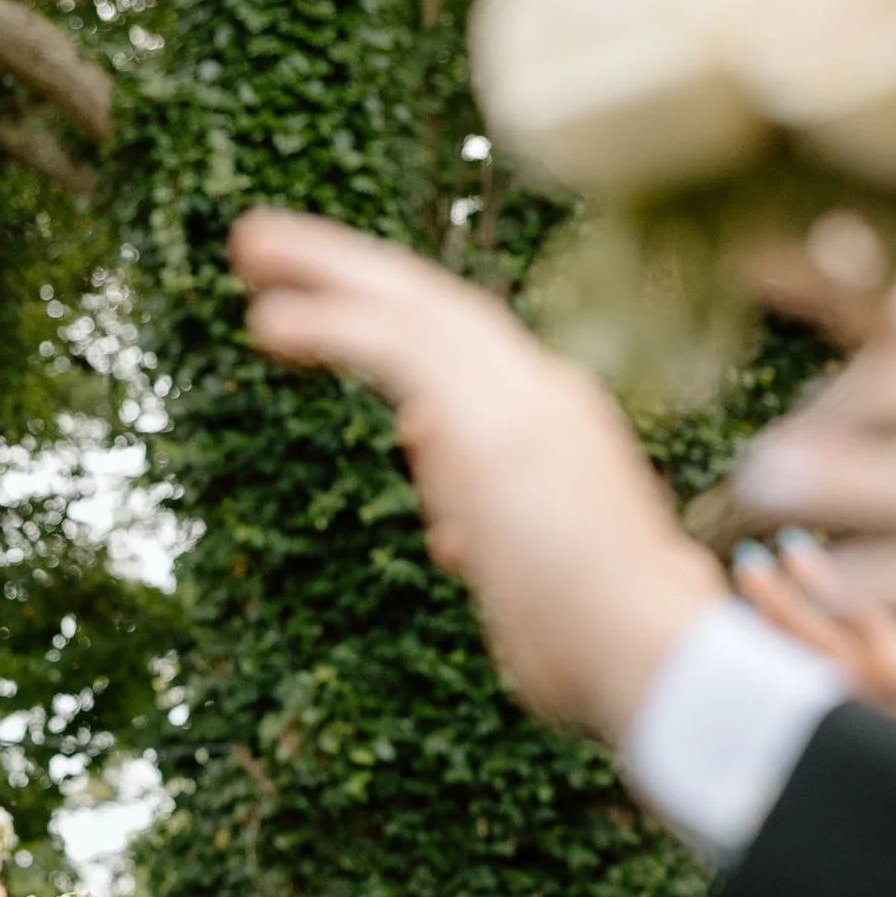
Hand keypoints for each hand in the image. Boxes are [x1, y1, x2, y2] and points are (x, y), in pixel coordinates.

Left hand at [233, 210, 722, 744]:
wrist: (646, 652)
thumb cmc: (602, 652)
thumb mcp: (535, 587)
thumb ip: (496, 546)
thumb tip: (454, 538)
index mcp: (558, 428)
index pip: (467, 359)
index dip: (400, 334)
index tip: (338, 324)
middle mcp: (542, 395)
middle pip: (434, 306)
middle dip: (349, 269)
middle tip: (267, 245)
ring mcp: (519, 397)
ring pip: (411, 303)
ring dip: (325, 267)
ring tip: (248, 243)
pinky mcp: (486, 415)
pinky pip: (392, 345)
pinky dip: (328, 324)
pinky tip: (265, 320)